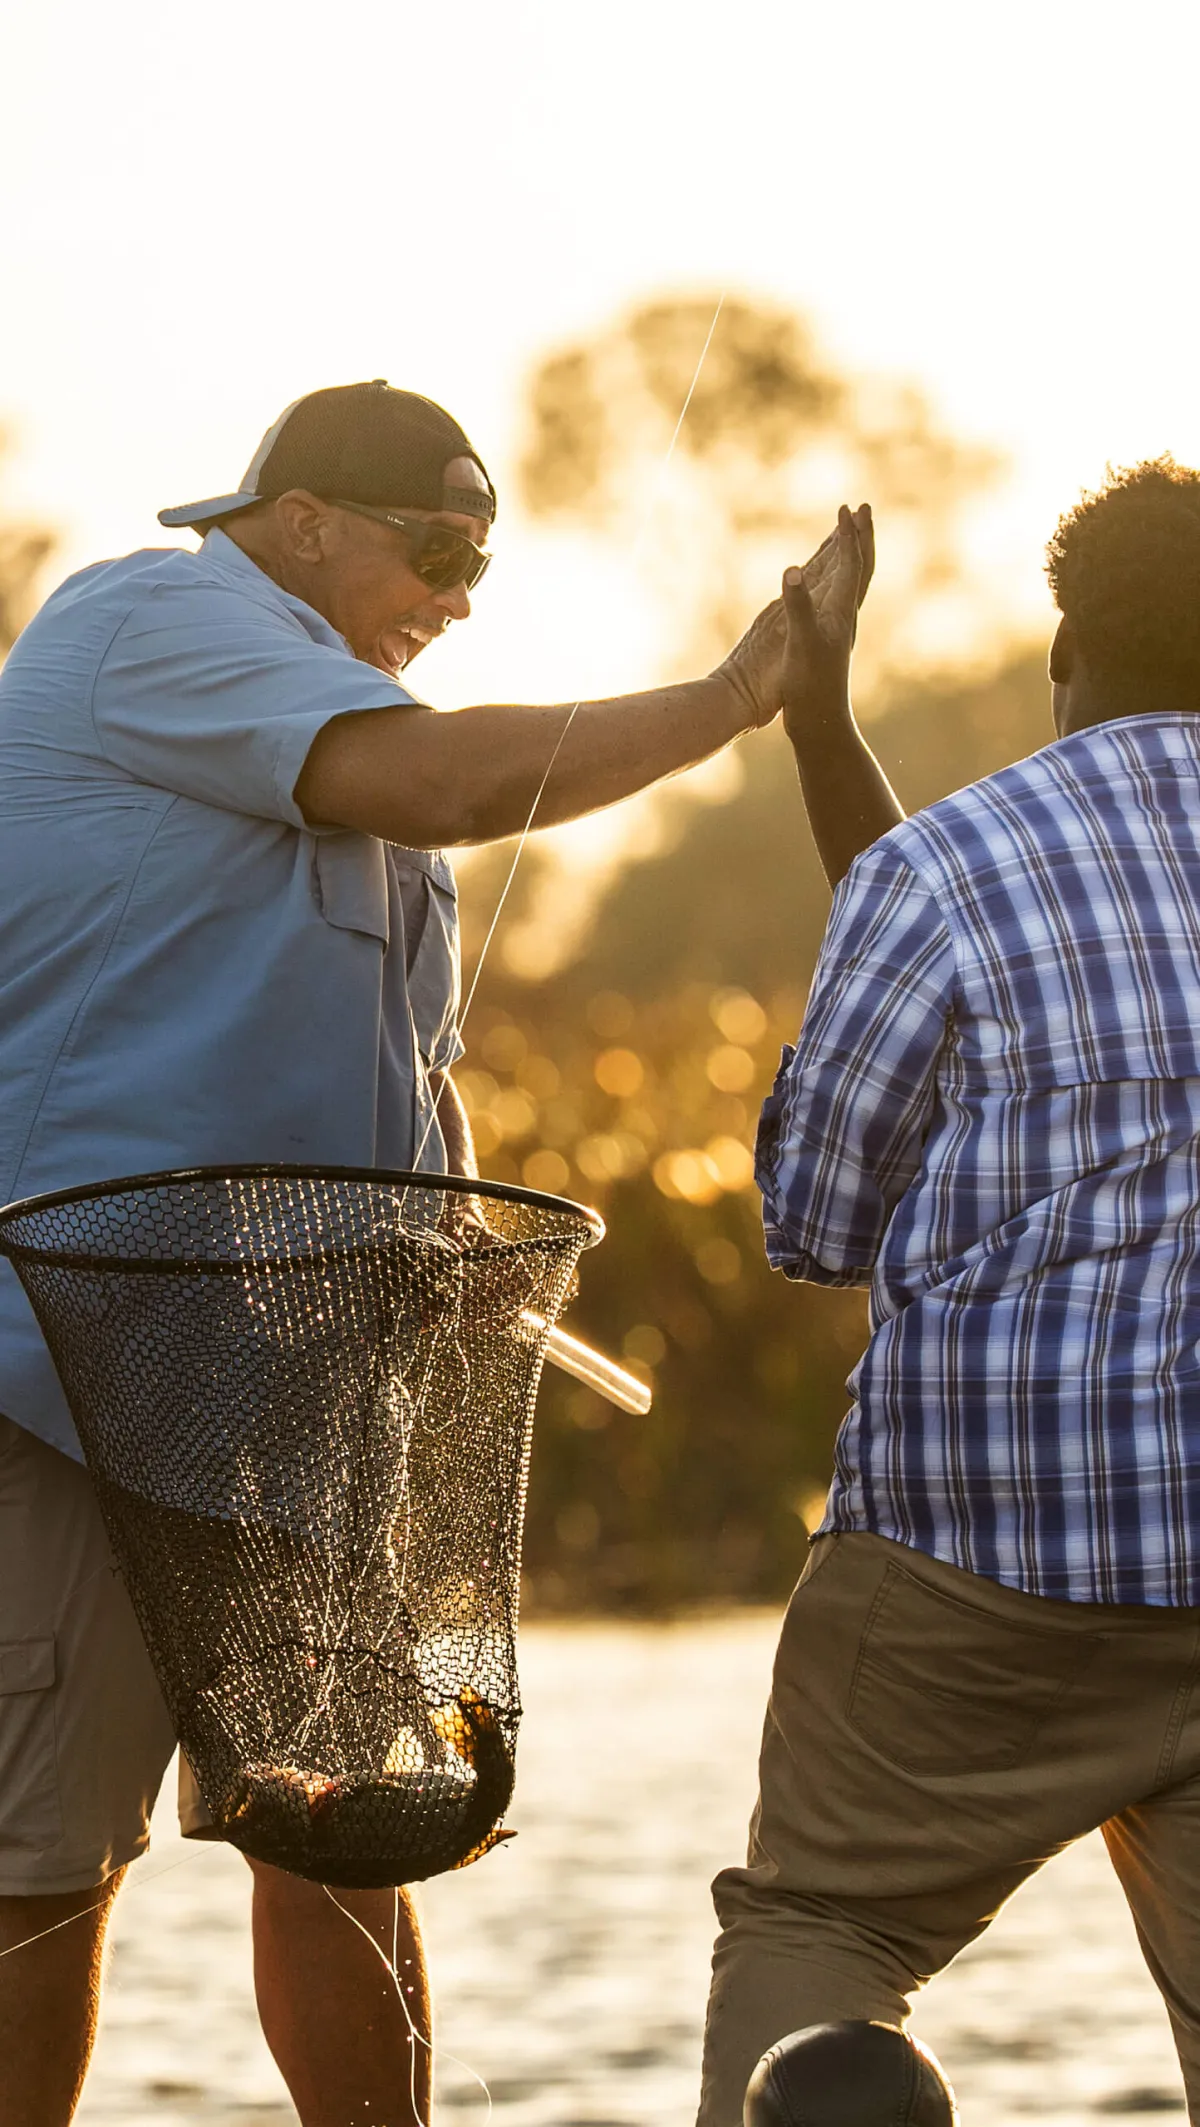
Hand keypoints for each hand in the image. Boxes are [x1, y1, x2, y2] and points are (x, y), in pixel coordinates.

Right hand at [713, 506, 873, 729]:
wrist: (818, 723)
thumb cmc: (810, 686)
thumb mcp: (801, 642)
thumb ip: (798, 604)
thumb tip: (794, 568)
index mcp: (841, 612)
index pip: (851, 564)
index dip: (848, 535)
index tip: (846, 509)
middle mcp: (843, 618)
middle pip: (859, 569)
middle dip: (860, 538)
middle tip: (861, 510)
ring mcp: (835, 630)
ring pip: (846, 584)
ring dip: (847, 556)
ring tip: (844, 537)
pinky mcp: (825, 642)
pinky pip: (831, 601)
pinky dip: (830, 582)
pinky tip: (820, 586)